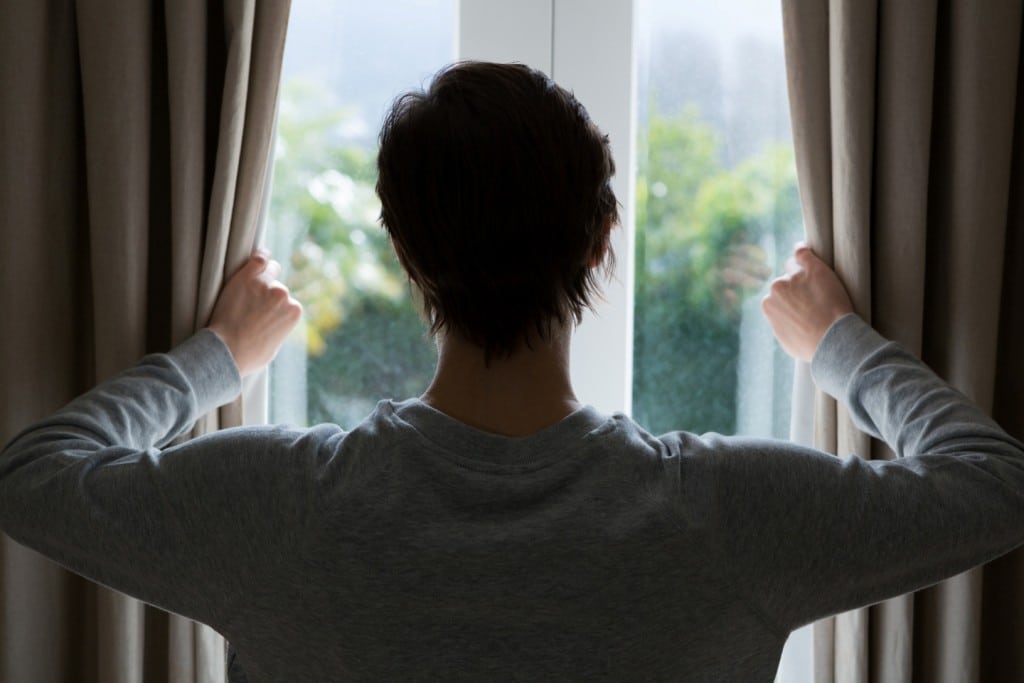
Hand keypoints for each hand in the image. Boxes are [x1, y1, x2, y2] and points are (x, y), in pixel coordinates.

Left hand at [208, 250, 302, 376]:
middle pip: (278, 285)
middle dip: (268, 292)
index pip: (288, 301)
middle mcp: (283, 295)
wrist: (226, 352)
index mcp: (294, 311)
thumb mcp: (275, 345)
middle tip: (252, 302)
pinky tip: (257, 259)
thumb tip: (277, 321)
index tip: (263, 311)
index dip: (274, 306)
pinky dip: (259, 258)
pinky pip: (258, 259)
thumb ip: (280, 327)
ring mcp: (266, 284)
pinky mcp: (247, 277)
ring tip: (245, 291)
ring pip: (268, 271)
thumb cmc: (249, 355)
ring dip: (259, 279)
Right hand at [761, 243, 853, 362]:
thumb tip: (780, 320)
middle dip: (795, 286)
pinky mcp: (814, 269)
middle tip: (813, 297)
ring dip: (803, 273)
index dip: (790, 298)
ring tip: (817, 284)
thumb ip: (778, 324)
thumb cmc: (810, 345)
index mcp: (768, 304)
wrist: (831, 340)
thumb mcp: (785, 340)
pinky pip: (803, 253)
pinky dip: (802, 250)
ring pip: (795, 268)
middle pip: (785, 280)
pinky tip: (804, 249)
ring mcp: (795, 277)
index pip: (777, 295)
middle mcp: (777, 288)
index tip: (802, 303)